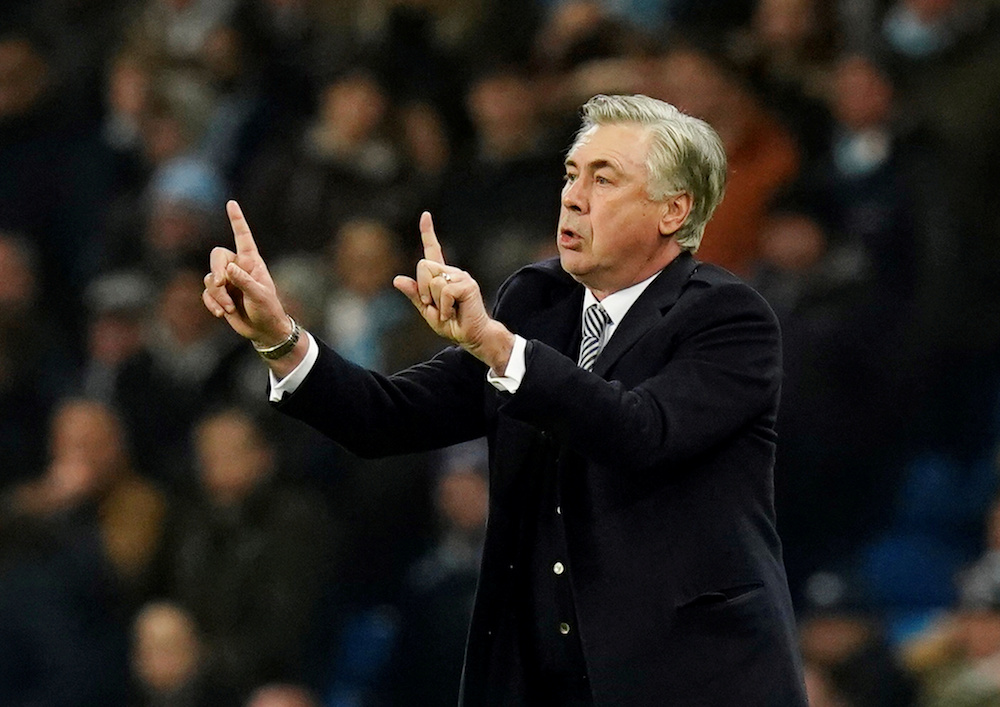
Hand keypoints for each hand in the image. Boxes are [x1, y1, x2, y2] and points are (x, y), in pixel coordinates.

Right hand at [202, 201, 290, 346]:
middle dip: (217, 271)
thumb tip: (229, 269)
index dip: (237, 220)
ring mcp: (227, 281)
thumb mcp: (260, 295)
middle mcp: (237, 267)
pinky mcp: (219, 295)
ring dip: (217, 295)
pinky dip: (211, 303)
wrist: (263, 330)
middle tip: (222, 284)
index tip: (231, 203)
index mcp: (251, 262)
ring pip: (210, 278)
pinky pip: (206, 293)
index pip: (242, 236)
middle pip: (217, 256)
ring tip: (229, 309)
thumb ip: (245, 282)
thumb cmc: (268, 310)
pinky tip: (221, 314)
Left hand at [393, 212, 513, 371]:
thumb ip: (414, 295)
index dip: (428, 232)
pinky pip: (444, 291)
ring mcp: (461, 277)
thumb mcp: (427, 311)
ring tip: (448, 311)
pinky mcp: (468, 285)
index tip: (425, 214)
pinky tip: (453, 313)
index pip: (433, 250)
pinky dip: (444, 306)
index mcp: (442, 276)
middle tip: (434, 306)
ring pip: (433, 281)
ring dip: (434, 301)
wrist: (471, 337)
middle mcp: (452, 272)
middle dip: (422, 289)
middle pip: (423, 266)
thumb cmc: (452, 324)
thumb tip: (397, 279)